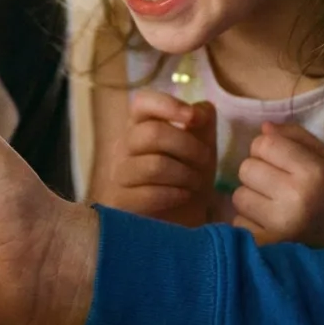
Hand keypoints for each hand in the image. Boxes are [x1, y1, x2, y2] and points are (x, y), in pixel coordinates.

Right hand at [102, 91, 216, 225]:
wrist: (182, 222)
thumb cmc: (189, 176)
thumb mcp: (202, 144)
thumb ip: (202, 119)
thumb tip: (198, 110)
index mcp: (140, 125)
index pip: (142, 102)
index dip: (167, 104)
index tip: (193, 118)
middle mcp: (123, 146)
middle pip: (153, 133)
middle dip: (188, 146)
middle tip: (205, 161)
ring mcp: (118, 175)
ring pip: (154, 165)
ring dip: (185, 174)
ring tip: (196, 183)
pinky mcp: (119, 203)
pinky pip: (149, 194)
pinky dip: (174, 194)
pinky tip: (182, 196)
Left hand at [232, 122, 323, 246]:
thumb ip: (297, 137)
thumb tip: (263, 128)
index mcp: (313, 172)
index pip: (263, 144)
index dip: (268, 148)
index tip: (281, 160)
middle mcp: (295, 198)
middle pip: (246, 168)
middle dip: (259, 172)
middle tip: (278, 184)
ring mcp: (280, 225)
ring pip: (239, 196)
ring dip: (253, 198)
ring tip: (276, 205)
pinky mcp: (268, 246)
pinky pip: (238, 224)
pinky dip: (251, 223)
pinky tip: (273, 225)